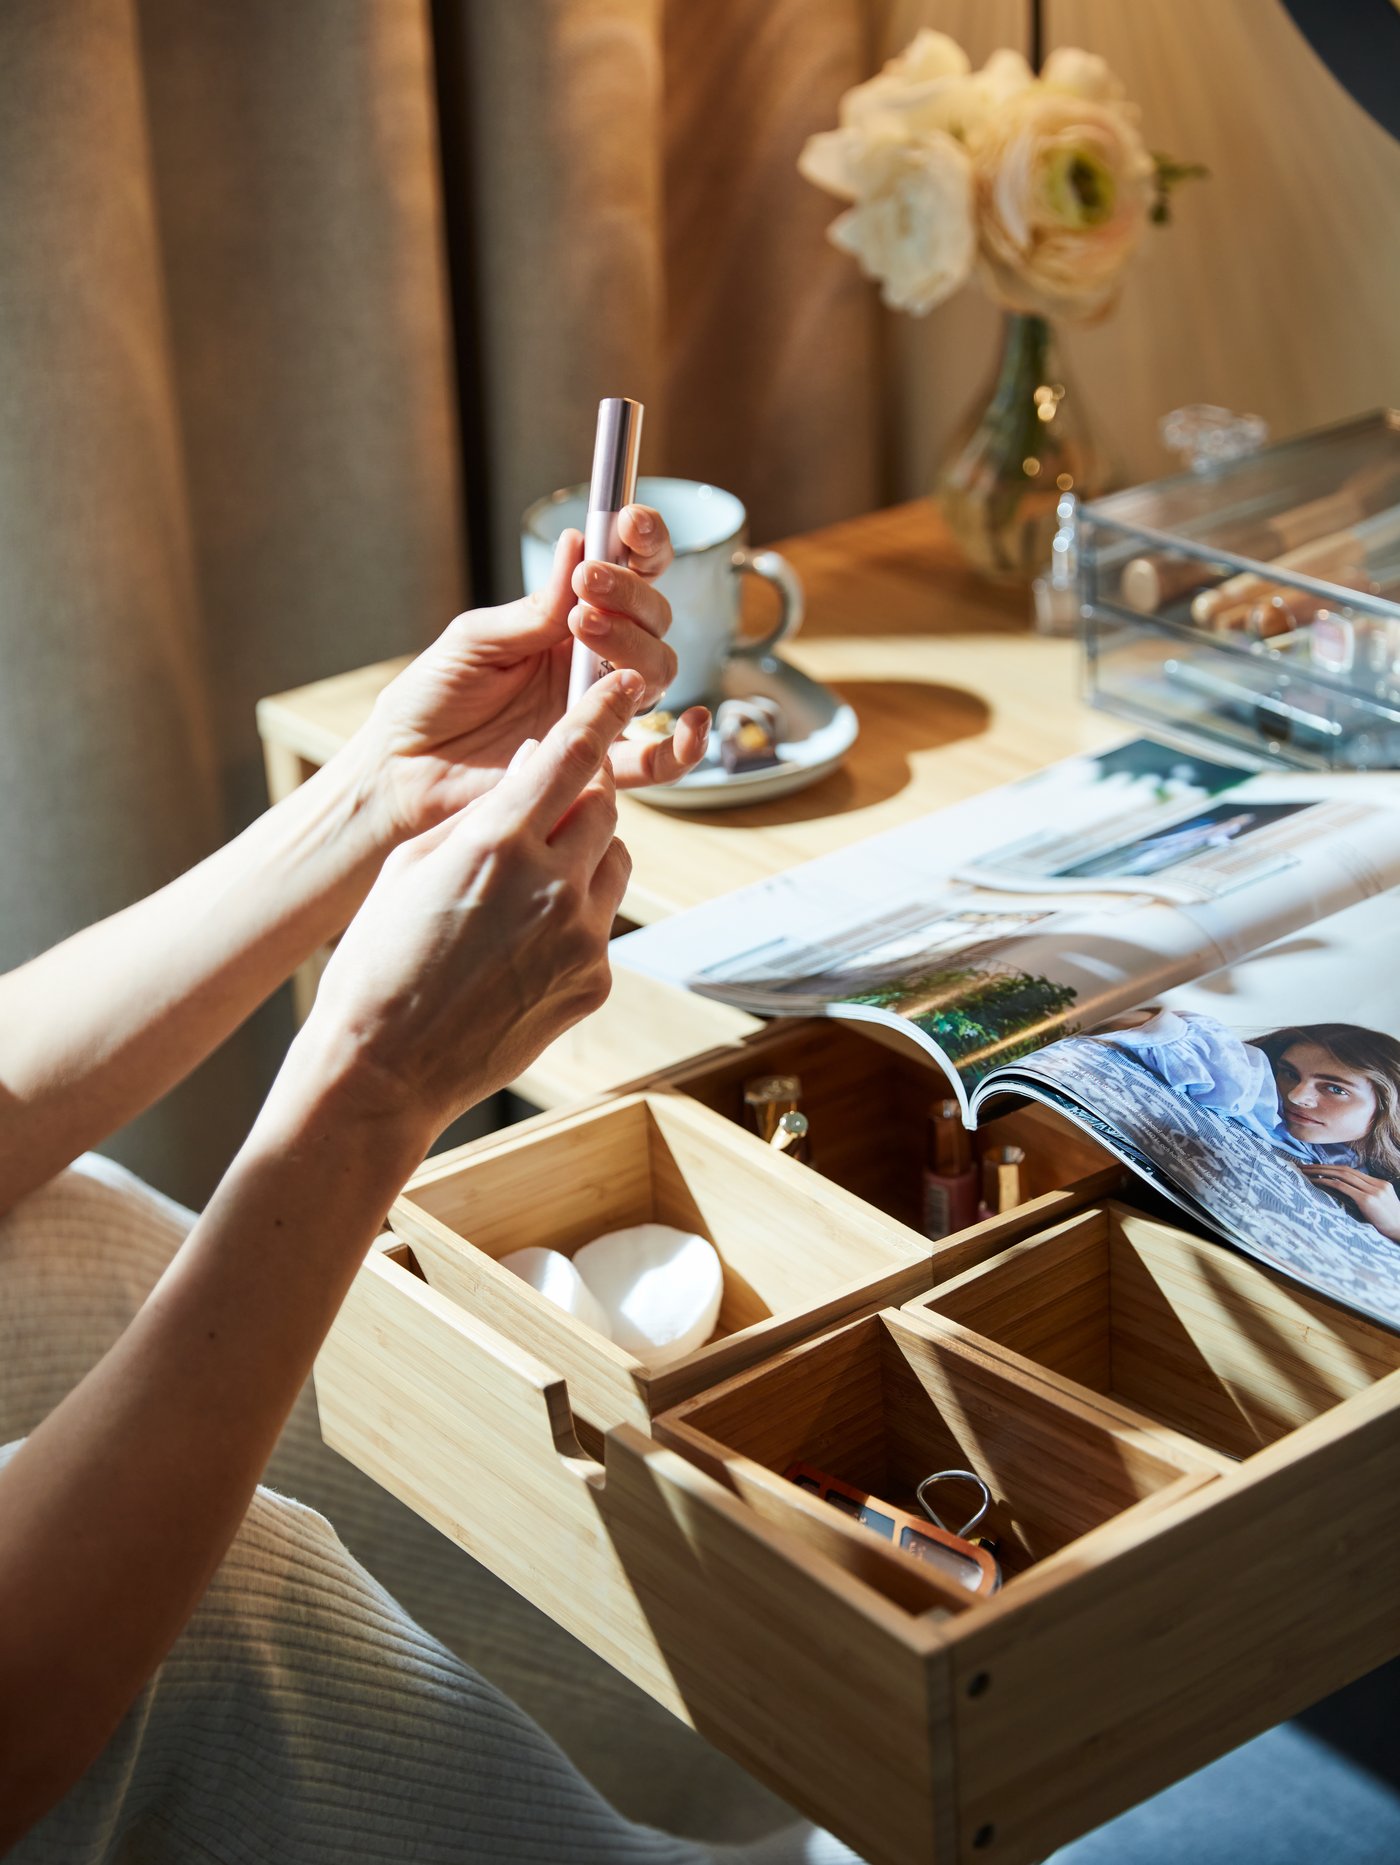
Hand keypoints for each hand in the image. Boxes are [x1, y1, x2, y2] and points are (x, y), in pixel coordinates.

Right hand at [288, 670, 643, 1138]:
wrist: (383, 1068)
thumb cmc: (380, 960)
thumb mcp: (415, 865)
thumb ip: (484, 812)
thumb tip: (535, 767)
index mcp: (499, 842)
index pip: (573, 755)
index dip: (604, 712)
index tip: (627, 686)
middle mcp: (553, 884)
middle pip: (605, 809)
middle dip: (580, 803)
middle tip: (544, 819)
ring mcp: (581, 937)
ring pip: (615, 864)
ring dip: (586, 860)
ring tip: (530, 891)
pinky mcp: (595, 981)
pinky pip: (601, 926)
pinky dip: (576, 921)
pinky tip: (523, 949)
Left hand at [359, 506, 709, 843]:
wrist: (405, 771)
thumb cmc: (431, 699)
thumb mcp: (474, 641)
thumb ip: (532, 608)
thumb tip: (577, 542)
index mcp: (566, 620)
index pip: (627, 572)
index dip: (642, 542)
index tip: (630, 523)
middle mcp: (594, 663)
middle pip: (653, 618)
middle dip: (630, 595)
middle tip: (585, 592)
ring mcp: (600, 712)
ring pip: (658, 672)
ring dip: (635, 647)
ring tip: (583, 633)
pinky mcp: (596, 767)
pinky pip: (657, 762)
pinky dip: (685, 747)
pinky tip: (691, 725)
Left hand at [1298, 1161, 1399, 1239]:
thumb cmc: (1390, 1227)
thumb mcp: (1379, 1209)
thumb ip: (1364, 1199)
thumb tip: (1340, 1196)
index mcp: (1380, 1184)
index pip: (1352, 1172)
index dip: (1332, 1168)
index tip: (1316, 1169)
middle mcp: (1377, 1184)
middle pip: (1344, 1170)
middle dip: (1322, 1166)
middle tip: (1303, 1166)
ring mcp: (1373, 1191)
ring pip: (1342, 1174)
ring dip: (1320, 1171)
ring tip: (1304, 1172)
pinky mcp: (1368, 1200)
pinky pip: (1342, 1186)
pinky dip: (1326, 1182)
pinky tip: (1314, 1182)